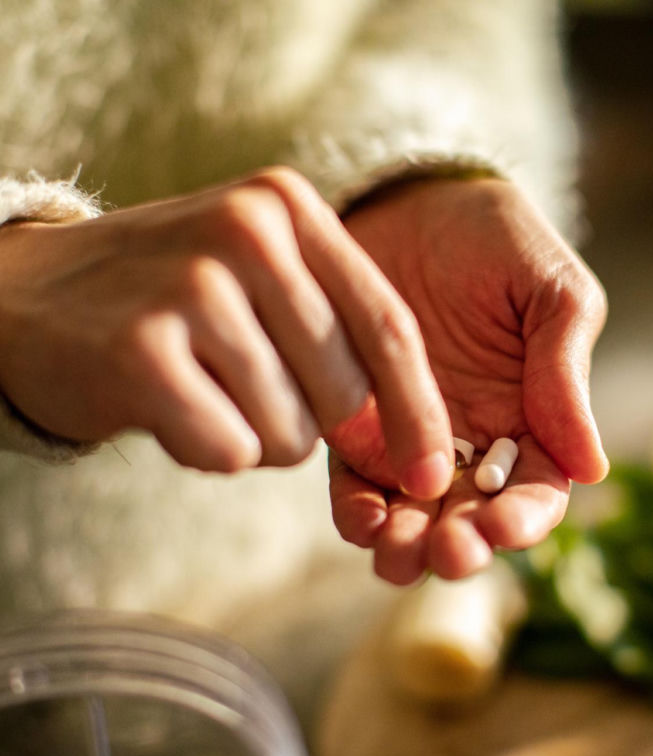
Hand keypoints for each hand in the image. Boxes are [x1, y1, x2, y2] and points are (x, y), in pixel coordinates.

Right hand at [0, 168, 452, 496]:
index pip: (390, 326)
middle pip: (345, 391)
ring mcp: (192, 286)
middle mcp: (247, 231)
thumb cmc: (172, 300)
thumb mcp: (260, 277)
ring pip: (289, 433)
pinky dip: (206, 449)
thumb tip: (415, 441)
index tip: (434, 474)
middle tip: (245, 386)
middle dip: (310, 421)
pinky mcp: (141, 351)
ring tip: (201, 387)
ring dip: (254, 435)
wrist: (28, 296)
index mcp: (288, 207)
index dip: (420, 412)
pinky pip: (229, 450)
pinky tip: (167, 406)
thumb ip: (339, 330)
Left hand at [329, 177, 608, 582]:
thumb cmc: (496, 238)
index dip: (524, 520)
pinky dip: (357, 511)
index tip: (502, 527)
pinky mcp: (355, 423)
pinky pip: (355, 481)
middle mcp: (474, 442)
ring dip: (407, 547)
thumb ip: (567, 371)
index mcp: (534, 418)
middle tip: (445, 551)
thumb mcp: (551, 291)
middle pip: (473, 520)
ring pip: (413, 516)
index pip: (536, 492)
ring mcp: (411, 437)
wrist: (411, 198)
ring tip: (396, 553)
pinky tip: (360, 518)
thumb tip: (593, 468)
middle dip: (460, 546)